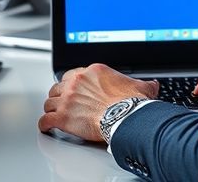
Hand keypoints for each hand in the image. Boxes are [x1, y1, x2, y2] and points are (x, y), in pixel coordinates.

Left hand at [38, 64, 159, 142]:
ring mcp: (68, 98)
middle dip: (60, 95)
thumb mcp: (141, 87)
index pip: (74, 74)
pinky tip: (47, 126)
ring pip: (50, 102)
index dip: (72, 84)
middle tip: (63, 103)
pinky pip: (46, 119)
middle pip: (59, 87)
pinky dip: (45, 124)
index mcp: (93, 72)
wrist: (126, 117)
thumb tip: (152, 85)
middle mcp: (77, 82)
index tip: (74, 90)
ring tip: (54, 114)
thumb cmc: (131, 103)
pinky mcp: (63, 116)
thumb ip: (144, 84)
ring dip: (52, 109)